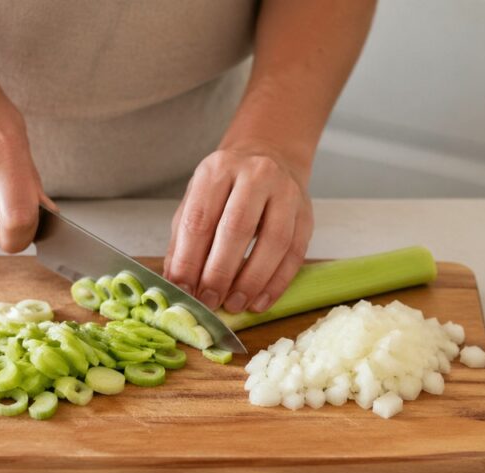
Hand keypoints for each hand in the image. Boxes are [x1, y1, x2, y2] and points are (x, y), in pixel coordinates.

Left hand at [163, 147, 313, 312]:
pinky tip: (260, 301)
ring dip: (252, 281)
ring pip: (273, 242)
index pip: (200, 219)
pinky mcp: (306, 214)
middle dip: (220, 272)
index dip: (189, 259)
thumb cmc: (228, 184)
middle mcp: (255, 176)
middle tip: (209, 301)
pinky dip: (277, 283)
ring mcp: (286, 193)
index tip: (184, 289)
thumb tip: (177, 282)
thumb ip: (184, 238)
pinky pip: (295, 253)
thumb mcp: (198, 198)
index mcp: (218, 170)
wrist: (272, 155)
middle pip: (237, 229)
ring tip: (235, 304)